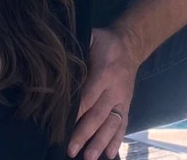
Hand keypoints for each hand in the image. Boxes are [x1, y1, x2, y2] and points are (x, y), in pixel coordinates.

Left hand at [68, 27, 142, 159]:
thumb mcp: (91, 38)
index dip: (76, 111)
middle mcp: (115, 89)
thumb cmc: (104, 43)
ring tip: (89, 158)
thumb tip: (55, 59)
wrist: (130, 45)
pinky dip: (117, 140)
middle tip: (70, 149)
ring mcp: (122, 100)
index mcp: (104, 72)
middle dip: (84, 133)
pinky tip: (109, 155)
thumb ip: (76, 48)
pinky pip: (123, 125)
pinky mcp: (126, 106)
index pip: (88, 95)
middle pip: (98, 114)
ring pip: (111, 124)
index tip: (62, 125)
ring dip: (100, 142)